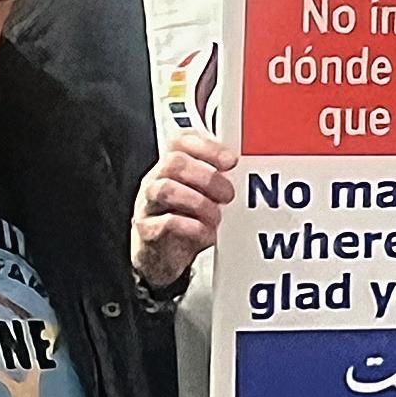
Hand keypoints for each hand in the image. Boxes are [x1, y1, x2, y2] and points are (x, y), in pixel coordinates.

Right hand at [131, 131, 237, 287]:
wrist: (162, 255)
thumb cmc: (186, 218)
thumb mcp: (203, 194)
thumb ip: (219, 177)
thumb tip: (248, 170)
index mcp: (171, 165)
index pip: (181, 140)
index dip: (208, 147)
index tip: (231, 160)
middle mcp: (156, 179)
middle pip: (174, 162)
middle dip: (208, 177)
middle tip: (229, 194)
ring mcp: (147, 205)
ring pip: (166, 189)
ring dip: (199, 202)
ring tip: (217, 216)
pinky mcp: (147, 231)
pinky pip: (165, 223)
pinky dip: (192, 227)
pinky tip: (207, 233)